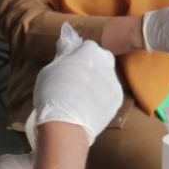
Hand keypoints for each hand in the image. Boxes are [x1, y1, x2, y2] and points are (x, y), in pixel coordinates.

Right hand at [31, 23, 121, 144]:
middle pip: (101, 59)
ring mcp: (114, 82)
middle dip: (92, 65)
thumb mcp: (50, 69)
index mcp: (90, 51)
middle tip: (75, 78)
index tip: (68, 65)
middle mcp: (107, 63)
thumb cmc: (53, 93)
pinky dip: (101, 97)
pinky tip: (88, 106)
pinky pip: (109, 94)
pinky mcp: (117, 101)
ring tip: (80, 96)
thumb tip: (67, 43)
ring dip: (97, 81)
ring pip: (106, 77)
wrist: (67, 125)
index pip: (86, 46)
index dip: (77, 55)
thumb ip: (63, 55)